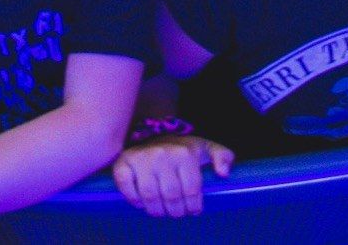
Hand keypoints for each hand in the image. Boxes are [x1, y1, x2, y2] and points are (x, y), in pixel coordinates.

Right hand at [111, 135, 234, 217]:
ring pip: (150, 195)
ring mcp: (142, 158)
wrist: (154, 133)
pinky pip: (126, 186)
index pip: (191, 189)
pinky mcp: (123, 163)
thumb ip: (223, 156)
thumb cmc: (183, 148)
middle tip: (177, 214)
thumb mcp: (206, 148)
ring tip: (162, 212)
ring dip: (157, 210)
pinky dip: (133, 199)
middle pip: (171, 196)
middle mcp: (163, 155)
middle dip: (176, 211)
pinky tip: (141, 203)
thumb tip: (223, 173)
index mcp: (185, 153)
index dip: (193, 206)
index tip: (193, 211)